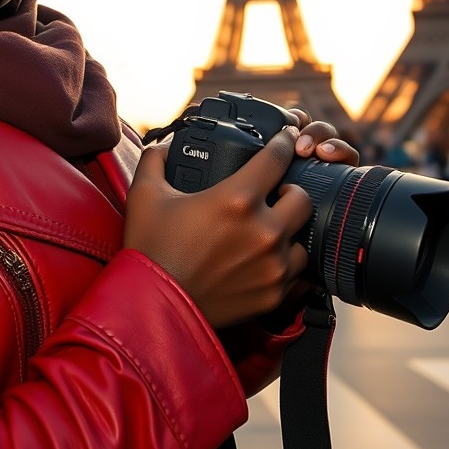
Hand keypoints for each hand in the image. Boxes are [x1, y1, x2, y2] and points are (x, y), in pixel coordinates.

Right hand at [124, 115, 357, 329]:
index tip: (284, 139)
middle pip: (301, 196)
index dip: (283, 142)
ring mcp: (273, 265)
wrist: (153, 308)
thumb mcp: (144, 196)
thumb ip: (156, 160)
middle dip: (289, 190)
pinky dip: (288, 262)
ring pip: (303, 235)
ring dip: (291, 229)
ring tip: (272, 229)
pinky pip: (299, 272)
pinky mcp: (275, 294)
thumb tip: (164, 148)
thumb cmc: (149, 251)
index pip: (278, 157)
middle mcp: (264, 230)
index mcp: (237, 199)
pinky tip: (272, 258)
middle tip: (274, 194)